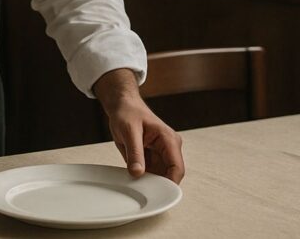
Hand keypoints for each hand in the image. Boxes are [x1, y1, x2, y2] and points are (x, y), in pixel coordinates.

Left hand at [93, 69, 184, 183]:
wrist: (123, 105)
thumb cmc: (128, 112)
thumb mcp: (129, 131)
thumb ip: (134, 153)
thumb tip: (138, 173)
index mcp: (169, 139)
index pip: (177, 167)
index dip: (170, 183)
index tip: (158, 193)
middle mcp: (169, 148)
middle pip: (170, 175)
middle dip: (159, 184)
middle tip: (143, 190)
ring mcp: (162, 154)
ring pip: (161, 176)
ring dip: (150, 182)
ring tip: (136, 182)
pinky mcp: (153, 157)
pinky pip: (152, 173)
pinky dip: (144, 178)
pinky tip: (135, 178)